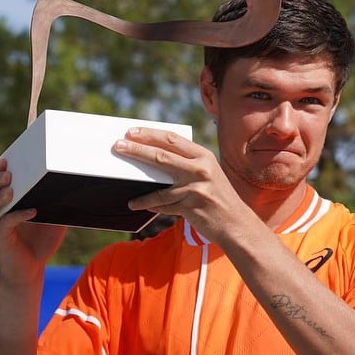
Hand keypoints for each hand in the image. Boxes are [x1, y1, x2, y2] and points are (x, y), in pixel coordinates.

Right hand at [0, 158, 65, 281]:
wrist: (31, 270)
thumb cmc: (40, 241)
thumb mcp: (54, 216)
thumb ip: (60, 200)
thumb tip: (79, 184)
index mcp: (5, 198)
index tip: (5, 161)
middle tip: (8, 175)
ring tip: (11, 191)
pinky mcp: (1, 238)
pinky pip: (3, 224)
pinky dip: (16, 216)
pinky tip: (31, 212)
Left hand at [112, 128, 246, 244]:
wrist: (236, 223)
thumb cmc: (217, 196)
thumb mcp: (207, 174)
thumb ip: (186, 164)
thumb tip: (154, 156)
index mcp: (203, 156)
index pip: (172, 139)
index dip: (150, 134)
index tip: (131, 132)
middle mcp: (200, 169)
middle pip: (161, 156)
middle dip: (136, 150)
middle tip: (118, 146)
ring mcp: (195, 188)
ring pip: (159, 184)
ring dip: (138, 184)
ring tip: (119, 182)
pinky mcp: (190, 207)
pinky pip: (163, 204)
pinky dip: (148, 204)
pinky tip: (136, 203)